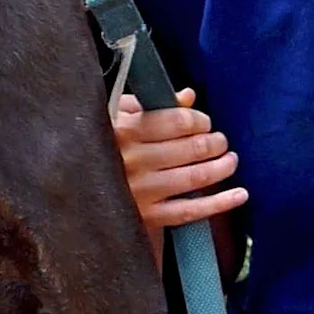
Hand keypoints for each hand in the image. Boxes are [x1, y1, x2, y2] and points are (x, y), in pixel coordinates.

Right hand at [112, 88, 247, 235]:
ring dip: (221, 168)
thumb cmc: (101, 147)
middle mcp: (133, 160)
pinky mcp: (147, 217)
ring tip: (231, 161)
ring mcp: (141, 191)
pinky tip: (240, 194)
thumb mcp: (116, 118)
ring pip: (195, 177)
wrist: (74, 192)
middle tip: (221, 141)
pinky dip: (220, 203)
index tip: (205, 122)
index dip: (199, 120)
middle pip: (191, 148)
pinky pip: (191, 210)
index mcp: (124, 131)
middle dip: (215, 143)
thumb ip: (151, 105)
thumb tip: (188, 96)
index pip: (177, 121)